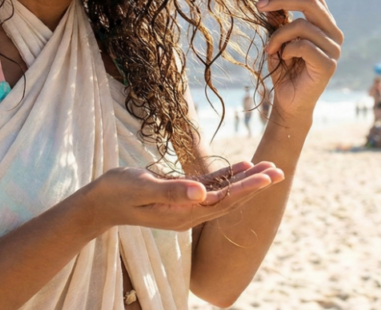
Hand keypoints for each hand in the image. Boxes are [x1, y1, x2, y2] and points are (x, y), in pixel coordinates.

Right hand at [86, 161, 283, 231]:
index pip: (223, 201)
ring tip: (269, 167)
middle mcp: (190, 213)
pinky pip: (210, 187)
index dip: (247, 188)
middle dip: (256, 185)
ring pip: (224, 193)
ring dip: (246, 180)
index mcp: (184, 214)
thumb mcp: (143, 188)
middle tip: (280, 170)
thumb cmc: (118, 193)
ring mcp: (186, 206)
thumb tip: (202, 193)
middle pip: (230, 199)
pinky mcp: (181, 196)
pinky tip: (242, 166)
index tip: (268, 176)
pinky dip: (227, 177)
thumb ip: (172, 191)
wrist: (99, 203)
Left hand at [257, 0, 343, 120]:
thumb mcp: (278, 38)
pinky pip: (303, 46)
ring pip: (302, 25)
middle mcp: (333, 33)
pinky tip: (283, 59)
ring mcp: (334, 49)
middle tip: (259, 6)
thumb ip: (278, 19)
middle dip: (282, 0)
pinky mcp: (328, 64)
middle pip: (311, 2)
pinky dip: (286, 49)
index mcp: (324, 23)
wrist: (289, 101)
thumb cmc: (284, 69)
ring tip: (270, 49)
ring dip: (278, 35)